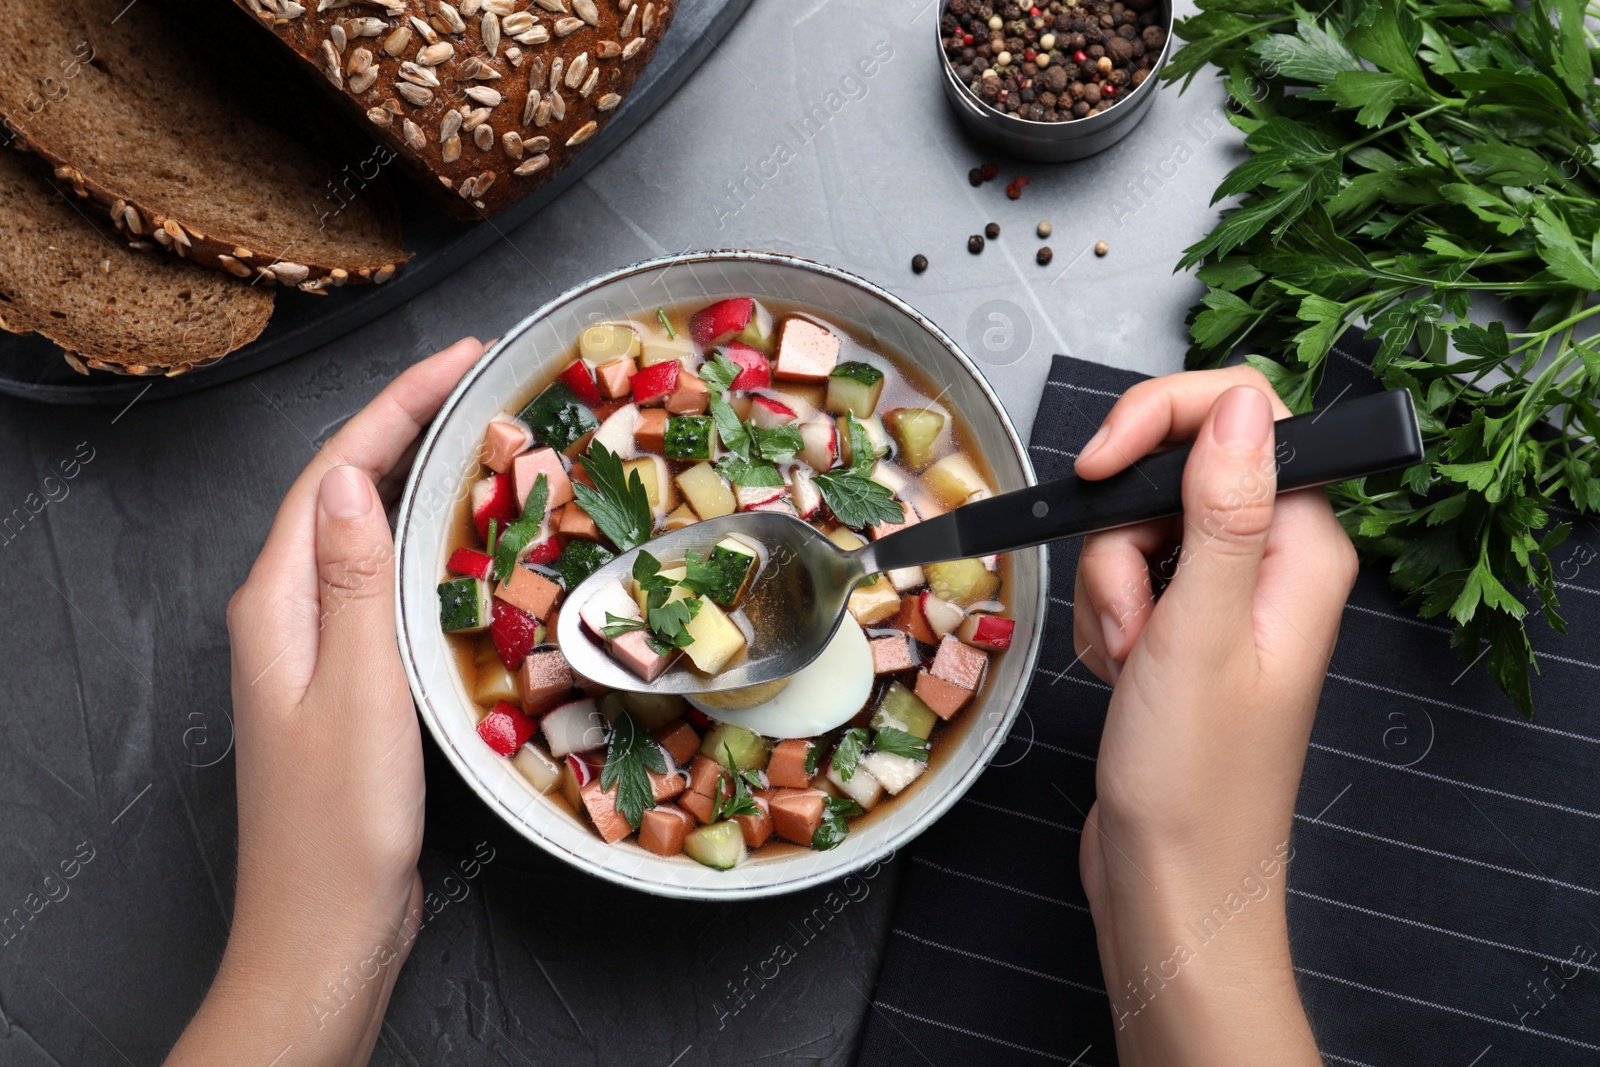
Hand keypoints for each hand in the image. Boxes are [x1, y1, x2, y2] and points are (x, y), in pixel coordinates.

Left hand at [167, 338, 484, 1066]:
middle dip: (407, 420)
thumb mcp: (357, 693)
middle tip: (482, 378)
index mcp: (277, 603)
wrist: (324, 926)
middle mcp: (285, 612)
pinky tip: (466, 541)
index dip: (397, 404)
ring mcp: (313, 645)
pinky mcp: (345, 678)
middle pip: (344, 487)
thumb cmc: (339, 825)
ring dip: (417, 474)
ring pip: (364, 530)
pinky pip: (382, 579)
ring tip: (481, 435)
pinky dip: (424, 540)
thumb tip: (354, 477)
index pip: (335, 471)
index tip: (462, 358)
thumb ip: (354, 582)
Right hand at [1070, 368, 1356, 1064]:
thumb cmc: (1196, 781)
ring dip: (1108, 589)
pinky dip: (1104, 618)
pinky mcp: (1186, 627)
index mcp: (1303, 548)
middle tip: (1132, 613)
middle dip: (1120, 536)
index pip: (1245, 415)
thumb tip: (1242, 403)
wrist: (1171, 880)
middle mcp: (1273, 562)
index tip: (1099, 467)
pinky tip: (1119, 672)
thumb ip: (1223, 509)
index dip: (1161, 423)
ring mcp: (1227, 596)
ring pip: (1135, 527)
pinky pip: (1123, 579)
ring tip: (1129, 660)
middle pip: (1174, 472)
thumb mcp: (1200, 632)